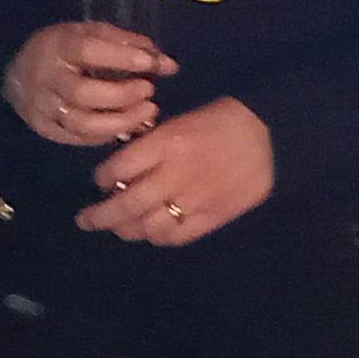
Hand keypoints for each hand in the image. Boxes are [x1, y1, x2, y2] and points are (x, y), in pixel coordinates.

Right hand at [3, 19, 168, 149]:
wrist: (20, 74)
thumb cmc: (66, 49)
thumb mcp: (94, 35)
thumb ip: (131, 47)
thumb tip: (168, 65)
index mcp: (57, 45)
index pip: (87, 50)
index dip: (120, 57)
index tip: (150, 64)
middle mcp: (45, 77)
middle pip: (83, 93)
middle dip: (122, 96)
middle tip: (150, 92)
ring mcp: (41, 106)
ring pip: (80, 123)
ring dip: (119, 122)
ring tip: (146, 114)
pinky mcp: (43, 128)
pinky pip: (76, 138)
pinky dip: (104, 136)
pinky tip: (124, 128)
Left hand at [80, 96, 271, 245]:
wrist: (272, 134)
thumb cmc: (222, 120)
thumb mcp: (181, 119)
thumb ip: (152, 145)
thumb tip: (121, 169)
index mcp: (168, 142)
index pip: (119, 168)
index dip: (102, 178)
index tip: (98, 181)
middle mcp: (177, 173)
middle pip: (127, 204)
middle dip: (100, 215)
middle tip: (86, 220)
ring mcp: (196, 199)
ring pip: (148, 226)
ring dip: (126, 229)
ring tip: (117, 227)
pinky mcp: (213, 216)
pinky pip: (176, 236)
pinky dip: (157, 237)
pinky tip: (150, 233)